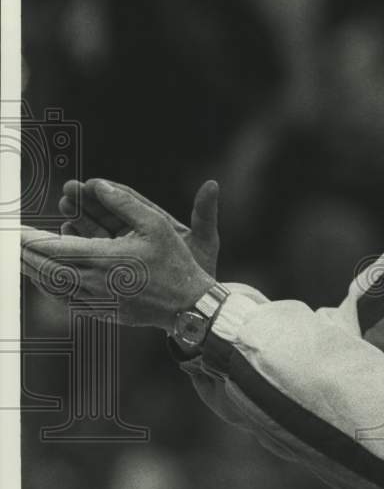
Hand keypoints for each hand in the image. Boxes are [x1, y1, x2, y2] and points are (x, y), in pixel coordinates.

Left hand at [22, 180, 215, 332]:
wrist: (188, 306)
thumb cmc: (175, 263)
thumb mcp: (156, 224)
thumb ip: (125, 203)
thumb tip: (98, 185)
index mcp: (105, 258)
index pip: (54, 248)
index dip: (29, 240)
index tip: (13, 231)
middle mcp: (95, 282)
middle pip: (46, 269)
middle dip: (25, 255)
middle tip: (11, 243)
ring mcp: (97, 300)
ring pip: (52, 286)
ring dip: (34, 271)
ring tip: (21, 258)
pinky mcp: (102, 312)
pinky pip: (66, 300)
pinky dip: (50, 287)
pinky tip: (46, 279)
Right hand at [59, 178, 219, 277]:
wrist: (195, 305)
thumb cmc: (203, 270)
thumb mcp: (206, 240)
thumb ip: (206, 213)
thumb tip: (213, 184)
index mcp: (158, 222)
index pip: (130, 200)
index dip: (110, 191)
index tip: (91, 183)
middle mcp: (140, 234)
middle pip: (109, 213)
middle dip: (88, 203)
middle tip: (68, 193)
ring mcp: (129, 251)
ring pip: (99, 231)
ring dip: (81, 221)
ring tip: (65, 212)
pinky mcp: (119, 268)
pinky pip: (97, 253)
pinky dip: (82, 245)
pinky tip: (68, 239)